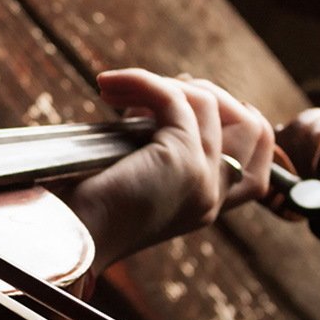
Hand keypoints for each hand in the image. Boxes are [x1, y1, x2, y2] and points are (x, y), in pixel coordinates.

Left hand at [62, 69, 275, 270]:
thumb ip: (160, 148)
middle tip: (152, 91)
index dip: (237, 119)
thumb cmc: (82, 209)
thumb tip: (161, 96)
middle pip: (251, 125)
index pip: (257, 160)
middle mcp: (214, 196)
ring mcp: (205, 178)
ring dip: (162, 82)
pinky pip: (175, 98)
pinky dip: (141, 81)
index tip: (189, 97)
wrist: (62, 239)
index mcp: (207, 206)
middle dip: (205, 92)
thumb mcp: (136, 177)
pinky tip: (107, 85)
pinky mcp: (183, 160)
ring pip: (209, 102)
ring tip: (117, 90)